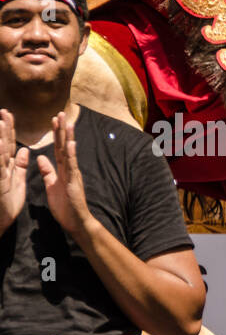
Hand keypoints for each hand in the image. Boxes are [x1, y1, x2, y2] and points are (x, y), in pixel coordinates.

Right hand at [0, 110, 29, 235]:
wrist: (0, 219)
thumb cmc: (7, 202)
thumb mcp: (17, 180)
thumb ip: (20, 165)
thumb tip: (25, 150)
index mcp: (8, 166)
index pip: (10, 144)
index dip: (11, 130)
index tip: (10, 115)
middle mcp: (1, 167)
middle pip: (4, 144)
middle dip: (4, 128)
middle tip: (4, 112)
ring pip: (0, 153)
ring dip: (1, 139)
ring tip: (2, 123)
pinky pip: (0, 167)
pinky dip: (0, 156)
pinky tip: (2, 146)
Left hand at [36, 112, 92, 238]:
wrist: (75, 222)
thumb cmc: (65, 207)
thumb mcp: (51, 186)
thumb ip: (48, 172)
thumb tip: (40, 158)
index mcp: (62, 170)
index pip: (57, 148)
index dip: (55, 134)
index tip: (53, 119)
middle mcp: (69, 169)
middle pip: (63, 146)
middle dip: (62, 129)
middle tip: (61, 113)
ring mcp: (72, 174)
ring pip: (69, 152)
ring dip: (68, 137)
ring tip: (67, 122)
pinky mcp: (73, 182)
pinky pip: (72, 166)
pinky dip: (71, 154)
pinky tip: (70, 143)